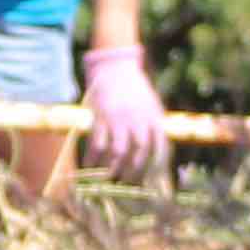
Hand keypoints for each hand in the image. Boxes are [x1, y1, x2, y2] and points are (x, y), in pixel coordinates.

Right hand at [81, 43, 169, 176]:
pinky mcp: (101, 117)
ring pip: (118, 151)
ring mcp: (119, 119)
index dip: (156, 166)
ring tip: (109, 176)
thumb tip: (158, 154)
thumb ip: (155, 126)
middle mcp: (138, 119)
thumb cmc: (135, 90)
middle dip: (133, 171)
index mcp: (154, 118)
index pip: (159, 148)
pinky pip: (98, 143)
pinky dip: (93, 157)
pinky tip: (90, 164)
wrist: (116, 68)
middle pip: (139, 153)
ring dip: (113, 168)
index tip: (150, 178)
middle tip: (126, 180)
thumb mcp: (152, 105)